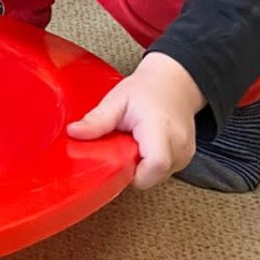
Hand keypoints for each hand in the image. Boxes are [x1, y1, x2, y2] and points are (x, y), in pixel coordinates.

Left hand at [65, 51, 204, 189]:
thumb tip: (74, 132)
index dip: (133, 172)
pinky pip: (163, 172)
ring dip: (141, 166)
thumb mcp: (117, 100)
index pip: (155, 165)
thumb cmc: (147, 90)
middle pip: (153, 175)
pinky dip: (150, 164)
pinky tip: (144, 146)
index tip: (118, 159)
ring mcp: (185, 153)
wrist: (172, 83)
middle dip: (132, 169)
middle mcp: (178, 144)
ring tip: (135, 143)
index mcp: (160, 129)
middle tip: (123, 146)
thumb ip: (97, 120)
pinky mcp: (185, 158)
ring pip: (157, 176)